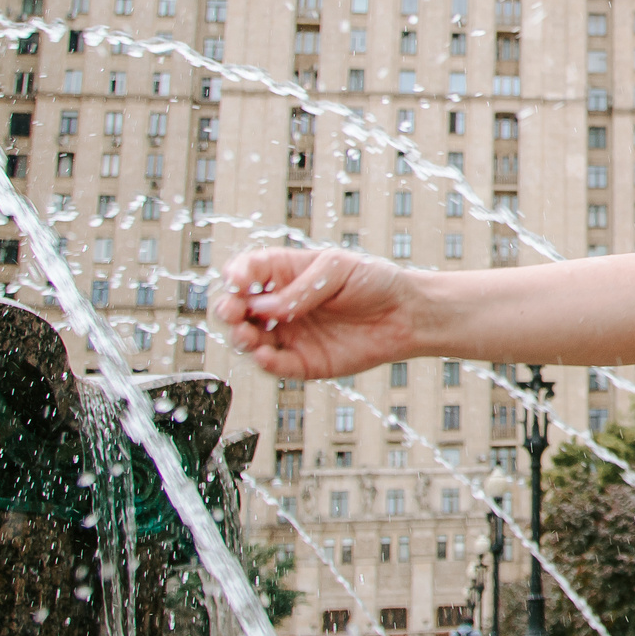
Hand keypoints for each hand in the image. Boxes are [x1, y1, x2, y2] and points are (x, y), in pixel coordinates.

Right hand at [212, 247, 425, 380]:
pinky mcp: (302, 362)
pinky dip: (265, 363)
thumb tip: (265, 308)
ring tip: (247, 334)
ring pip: (249, 339)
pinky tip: (264, 355)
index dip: (236, 276)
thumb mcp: (337, 269)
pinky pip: (276, 366)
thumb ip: (301, 289)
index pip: (247, 272)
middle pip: (238, 308)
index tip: (238, 281)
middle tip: (232, 311)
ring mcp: (289, 334)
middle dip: (228, 309)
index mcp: (285, 273)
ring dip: (240, 337)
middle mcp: (280, 305)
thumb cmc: (374, 281)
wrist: (406, 313)